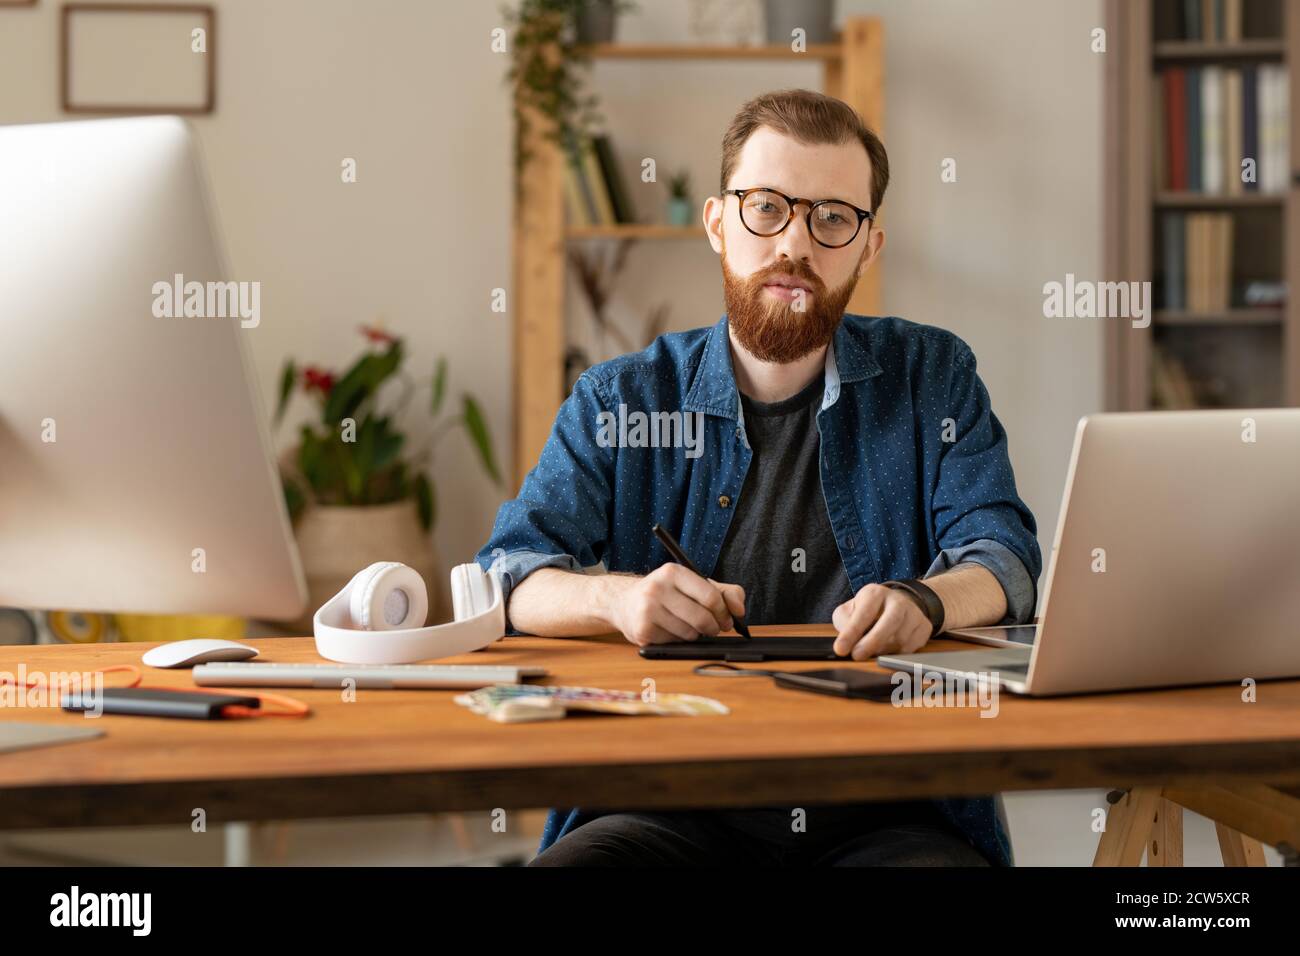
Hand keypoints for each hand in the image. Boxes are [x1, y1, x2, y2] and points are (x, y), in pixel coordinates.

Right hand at [601, 565, 745, 646]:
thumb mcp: (694, 584)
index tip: (728, 620)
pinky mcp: (642, 630)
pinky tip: (670, 631)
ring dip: (695, 635)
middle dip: (713, 628)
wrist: (625, 603)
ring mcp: (647, 610)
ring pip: (690, 634)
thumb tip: (740, 610)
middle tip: (713, 628)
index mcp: (673, 572)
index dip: (725, 613)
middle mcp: (657, 588)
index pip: (711, 596)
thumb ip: (725, 592)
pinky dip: (678, 641)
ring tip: (686, 626)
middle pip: (702, 618)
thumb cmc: (667, 594)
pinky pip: (675, 643)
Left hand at [831, 583, 932, 659]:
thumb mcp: (850, 610)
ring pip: (900, 639)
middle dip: (871, 643)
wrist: (898, 604)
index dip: (851, 633)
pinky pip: (911, 648)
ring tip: (872, 652)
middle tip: (857, 656)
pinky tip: (888, 651)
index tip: (840, 649)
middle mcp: (898, 600)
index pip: (863, 614)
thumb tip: (846, 639)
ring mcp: (914, 613)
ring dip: (883, 651)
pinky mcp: (924, 627)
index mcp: (875, 593)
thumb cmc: (869, 610)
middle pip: (889, 623)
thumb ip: (844, 622)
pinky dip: (897, 654)